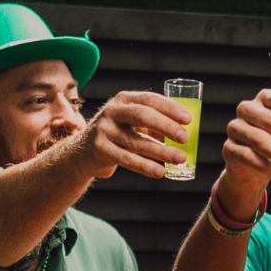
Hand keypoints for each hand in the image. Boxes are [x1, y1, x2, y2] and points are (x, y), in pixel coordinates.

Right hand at [65, 91, 194, 180]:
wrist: (83, 153)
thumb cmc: (117, 135)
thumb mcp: (132, 123)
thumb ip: (153, 124)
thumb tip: (184, 134)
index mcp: (124, 99)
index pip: (150, 99)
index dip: (170, 109)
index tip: (188, 120)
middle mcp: (112, 111)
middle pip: (143, 116)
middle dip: (167, 126)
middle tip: (185, 138)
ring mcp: (104, 130)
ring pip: (137, 141)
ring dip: (161, 151)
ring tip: (179, 159)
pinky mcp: (100, 149)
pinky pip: (127, 159)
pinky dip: (145, 166)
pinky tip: (160, 172)